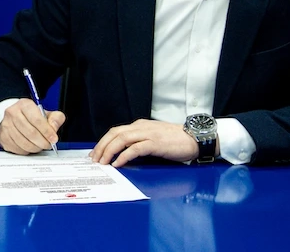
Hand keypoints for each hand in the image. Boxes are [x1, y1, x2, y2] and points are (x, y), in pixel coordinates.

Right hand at [0, 99, 65, 154]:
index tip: (53, 139)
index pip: (36, 119)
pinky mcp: (3, 137)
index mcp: (24, 105)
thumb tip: (54, 127)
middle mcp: (12, 113)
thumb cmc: (31, 117)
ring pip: (24, 142)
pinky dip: (26, 151)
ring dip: (35, 147)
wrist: (15, 118)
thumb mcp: (46, 113)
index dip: (47, 131)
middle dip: (42, 142)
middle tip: (48, 144)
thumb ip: (55, 118)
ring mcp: (6, 125)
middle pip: (30, 133)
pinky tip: (30, 146)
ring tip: (40, 145)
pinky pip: (17, 148)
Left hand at [90, 119, 211, 166]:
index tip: (96, 153)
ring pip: (122, 139)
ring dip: (109, 151)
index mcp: (139, 125)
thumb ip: (139, 142)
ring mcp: (148, 134)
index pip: (116, 131)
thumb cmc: (175, 141)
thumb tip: (123, 154)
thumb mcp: (153, 138)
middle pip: (115, 134)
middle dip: (102, 146)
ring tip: (103, 162)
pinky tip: (118, 163)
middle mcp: (141, 127)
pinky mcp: (156, 143)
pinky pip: (135, 148)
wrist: (195, 138)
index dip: (103, 142)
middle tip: (95, 159)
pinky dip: (124, 155)